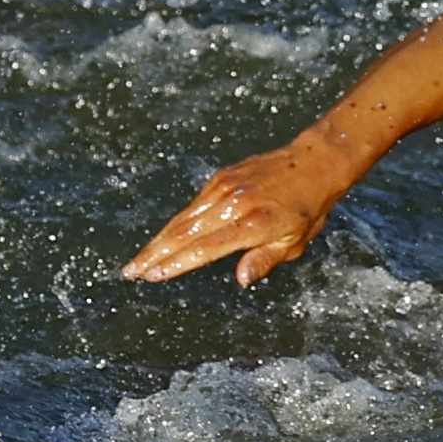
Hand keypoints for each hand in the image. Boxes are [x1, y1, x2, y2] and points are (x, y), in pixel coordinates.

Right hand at [121, 143, 345, 284]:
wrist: (313, 162)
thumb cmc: (307, 209)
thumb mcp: (295, 242)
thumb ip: (265, 259)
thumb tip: (240, 279)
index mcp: (252, 223)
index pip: (205, 248)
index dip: (176, 264)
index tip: (152, 276)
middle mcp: (233, 203)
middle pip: (184, 232)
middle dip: (154, 254)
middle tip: (129, 271)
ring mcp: (224, 187)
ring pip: (183, 218)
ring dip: (158, 239)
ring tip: (138, 259)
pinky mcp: (221, 177)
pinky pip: (194, 205)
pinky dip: (176, 223)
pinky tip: (164, 238)